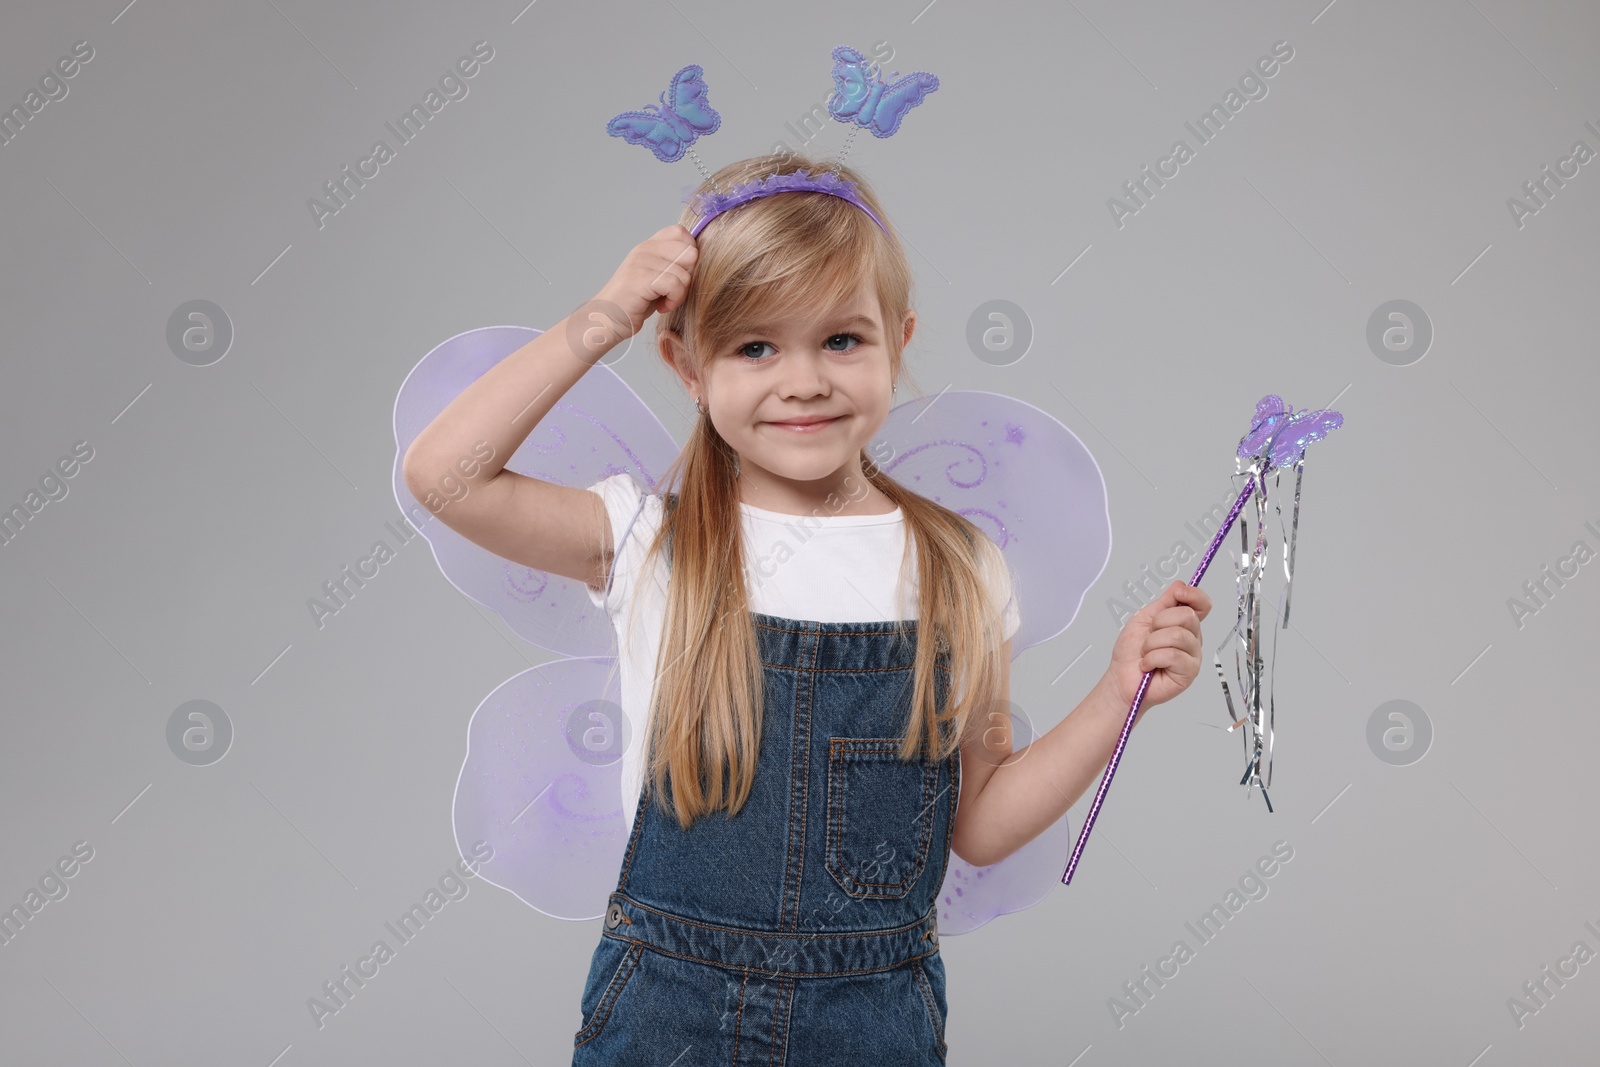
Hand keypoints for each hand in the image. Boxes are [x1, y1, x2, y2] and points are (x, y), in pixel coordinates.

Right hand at [589, 225, 698, 343]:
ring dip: (680, 294)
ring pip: (685, 273)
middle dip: (689, 276)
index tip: (679, 275)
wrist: (606, 319)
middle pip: (690, 252)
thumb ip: (672, 263)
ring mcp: (641, 262)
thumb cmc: (634, 302)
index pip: (681, 233)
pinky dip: (673, 300)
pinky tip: (661, 307)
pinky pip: (675, 285)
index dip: (689, 255)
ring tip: (665, 301)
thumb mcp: (655, 277)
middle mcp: (645, 249)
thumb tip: (698, 258)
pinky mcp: (640, 278)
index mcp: (649, 245)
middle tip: (674, 291)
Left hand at [1103, 581, 1211, 712]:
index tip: (1178, 594)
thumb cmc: (1131, 652)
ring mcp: (1192, 656)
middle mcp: (1192, 639)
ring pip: (1178, 635)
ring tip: (1145, 653)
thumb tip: (1181, 584)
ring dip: (1152, 643)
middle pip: (1187, 616)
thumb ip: (1164, 603)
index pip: (1202, 605)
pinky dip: (1152, 658)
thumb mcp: (1144, 619)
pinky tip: (1147, 665)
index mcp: (1183, 625)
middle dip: (1160, 622)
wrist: (1121, 678)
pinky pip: (1173, 655)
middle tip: (1148, 637)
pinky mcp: (1189, 673)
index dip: (1194, 595)